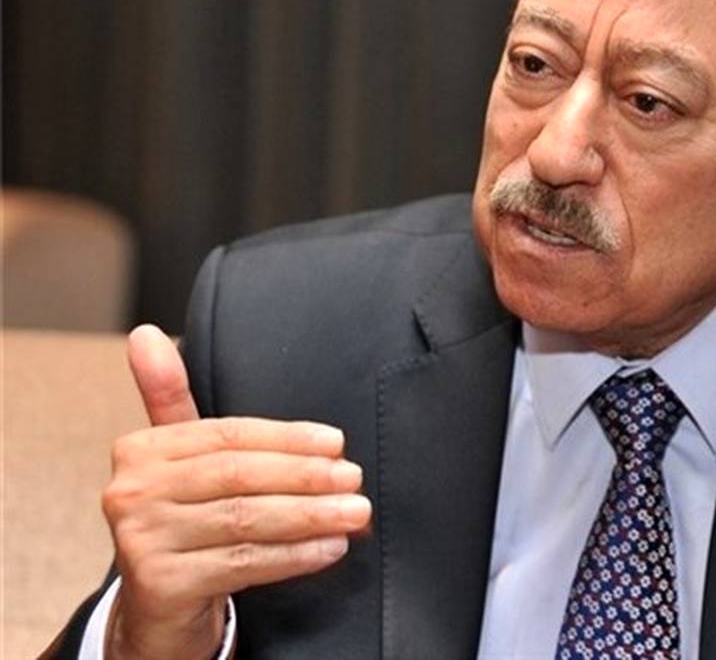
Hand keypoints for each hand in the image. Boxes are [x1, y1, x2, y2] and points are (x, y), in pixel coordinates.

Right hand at [101, 325, 370, 659]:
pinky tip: (329, 548)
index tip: (337, 442)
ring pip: (246, 520)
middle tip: (354, 478)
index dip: (288, 438)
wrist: (157, 609)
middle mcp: (131, 492)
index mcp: (140, 450)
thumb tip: (146, 334)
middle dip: (305, 476)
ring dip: (311, 516)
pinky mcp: (160, 586)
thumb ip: (171, 399)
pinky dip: (293, 555)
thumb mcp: (179, 461)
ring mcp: (141, 541)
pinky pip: (243, 563)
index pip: (229, 436)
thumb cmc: (181, 522)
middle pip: (239, 475)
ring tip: (355, 513)